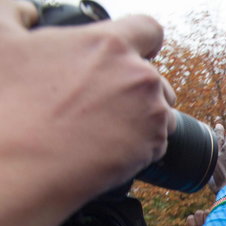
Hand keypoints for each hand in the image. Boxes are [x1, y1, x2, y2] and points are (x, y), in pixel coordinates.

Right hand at [0, 12, 175, 209]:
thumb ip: (15, 14)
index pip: (149, 30)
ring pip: (161, 111)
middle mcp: (139, 76)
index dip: (144, 40)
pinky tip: (109, 146)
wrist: (25, 163)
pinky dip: (141, 145)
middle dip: (137, 88)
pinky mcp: (154, 145)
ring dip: (142, 117)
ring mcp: (151, 113)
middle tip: (105, 102)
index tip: (138, 52)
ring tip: (106, 127)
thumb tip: (27, 11)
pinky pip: (158, 142)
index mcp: (110, 45)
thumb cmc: (12, 103)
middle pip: (156, 77)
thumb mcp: (2, 42)